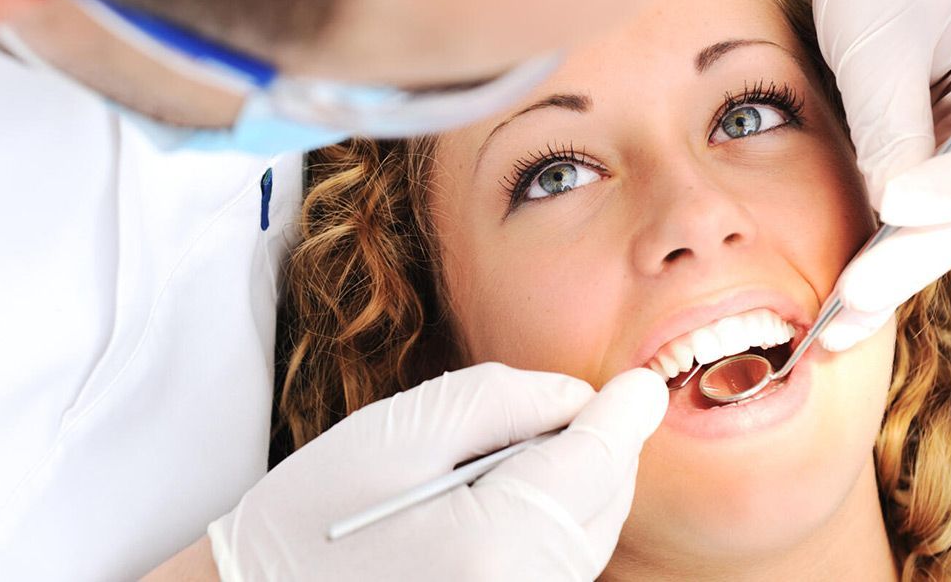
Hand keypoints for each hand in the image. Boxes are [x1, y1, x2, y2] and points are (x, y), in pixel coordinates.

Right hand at [207, 363, 666, 580]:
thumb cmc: (309, 519)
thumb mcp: (399, 430)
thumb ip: (504, 400)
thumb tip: (583, 400)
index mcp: (495, 541)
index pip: (595, 464)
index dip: (622, 416)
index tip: (641, 387)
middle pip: (602, 506)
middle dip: (597, 451)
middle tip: (558, 413)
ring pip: (587, 542)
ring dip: (577, 491)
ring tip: (509, 463)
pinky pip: (558, 571)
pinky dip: (554, 529)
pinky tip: (508, 505)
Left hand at [812, 0, 950, 350]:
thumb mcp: (878, 38)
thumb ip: (891, 125)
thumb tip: (893, 213)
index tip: (897, 206)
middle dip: (916, 252)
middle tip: (855, 297)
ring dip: (897, 272)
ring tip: (837, 326)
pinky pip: (928, 212)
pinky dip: (887, 252)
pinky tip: (847, 300)